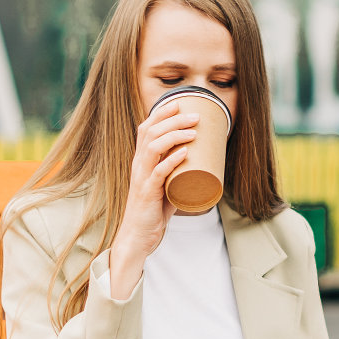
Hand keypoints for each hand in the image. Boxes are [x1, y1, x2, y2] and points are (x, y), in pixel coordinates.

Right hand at [108, 99, 199, 297]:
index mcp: (141, 161)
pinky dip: (171, 161)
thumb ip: (177, 172)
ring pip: (152, 148)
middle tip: (196, 116)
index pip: (146, 129)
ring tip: (194, 131)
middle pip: (150, 133)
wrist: (138, 236)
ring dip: (174, 136)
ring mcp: (141, 179)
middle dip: (173, 120)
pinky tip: (184, 153)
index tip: (179, 103)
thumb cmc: (153, 211)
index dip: (161, 114)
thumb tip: (201, 161)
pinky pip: (158, 173)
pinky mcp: (147, 194)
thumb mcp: (165, 185)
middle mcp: (138, 166)